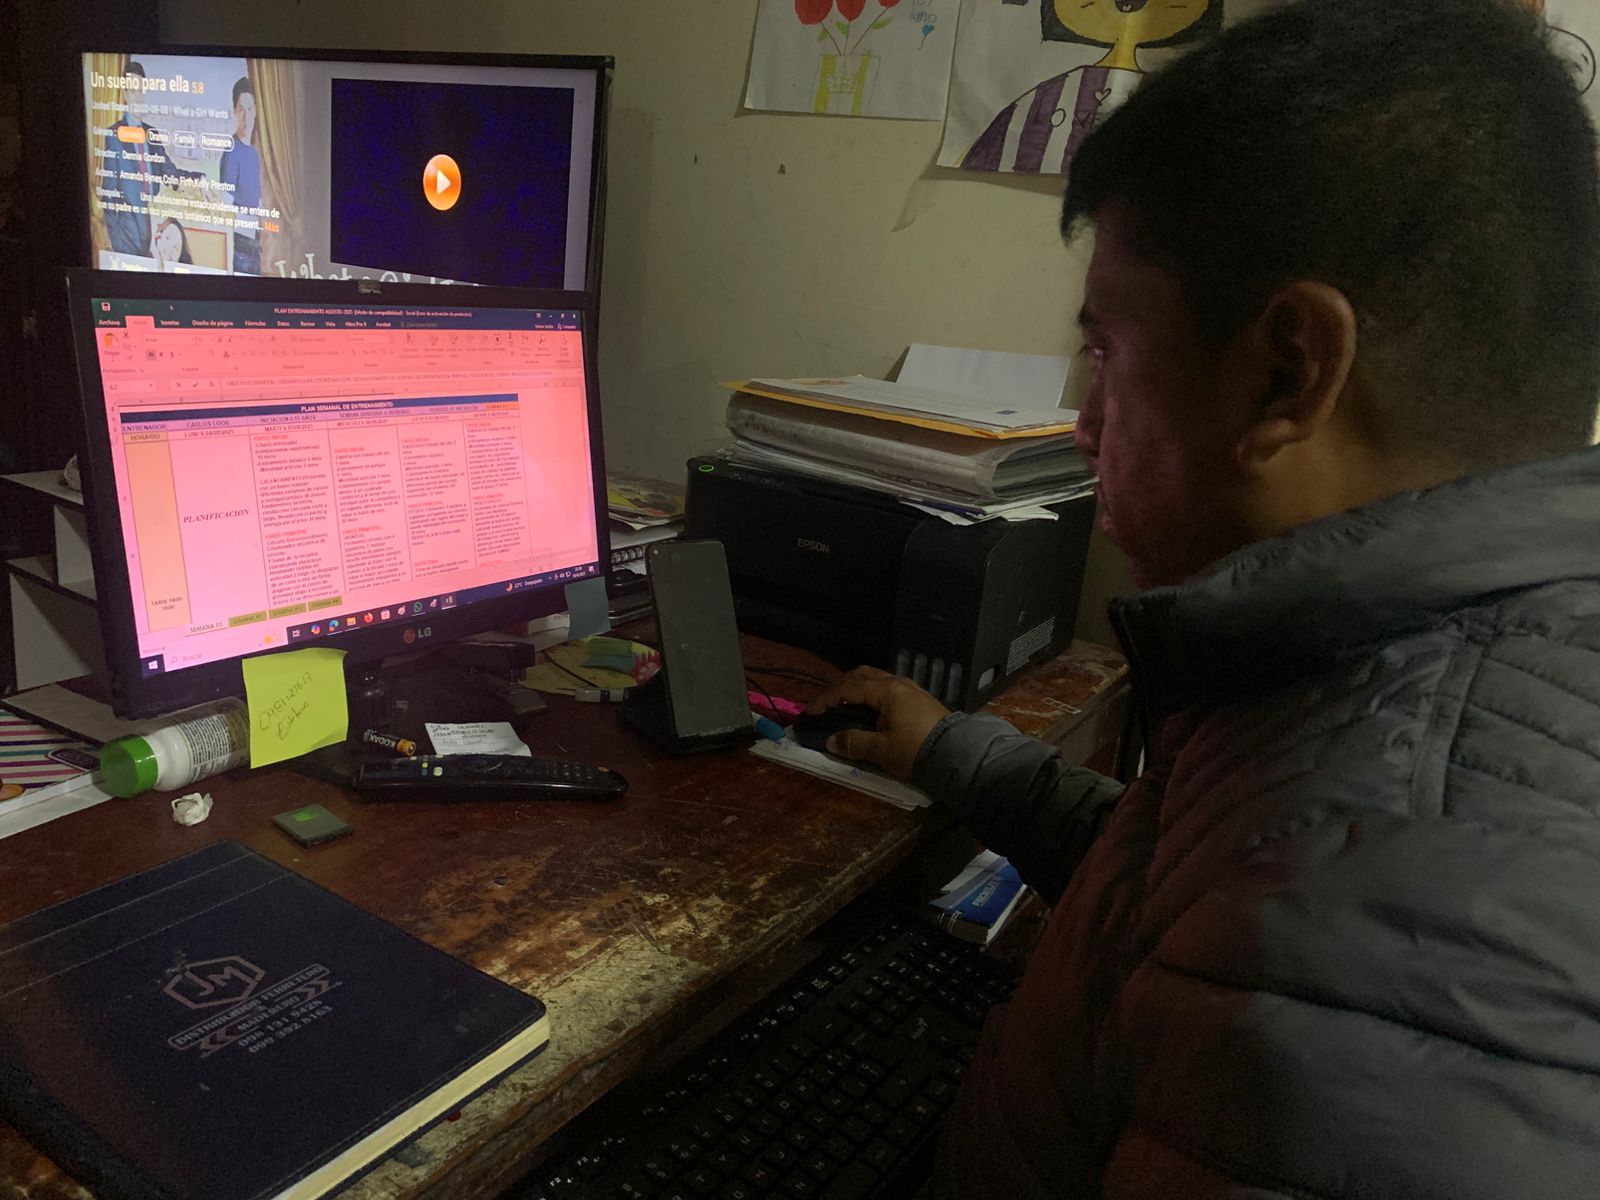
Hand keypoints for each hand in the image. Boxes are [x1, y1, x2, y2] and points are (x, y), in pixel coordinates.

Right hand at [807, 666, 948, 780]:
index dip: (826, 699)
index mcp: (888, 691)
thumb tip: (831, 741)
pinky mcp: (918, 699)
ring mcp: (910, 689)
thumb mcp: (882, 750)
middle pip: (862, 675)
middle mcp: (898, 683)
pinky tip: (867, 710)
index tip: (810, 711)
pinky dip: (870, 695)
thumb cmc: (916, 750)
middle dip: (840, 687)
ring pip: (876, 680)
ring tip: (844, 706)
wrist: (957, 755)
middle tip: (826, 704)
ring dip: (856, 689)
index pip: (849, 688)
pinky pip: (886, 689)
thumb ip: (854, 743)